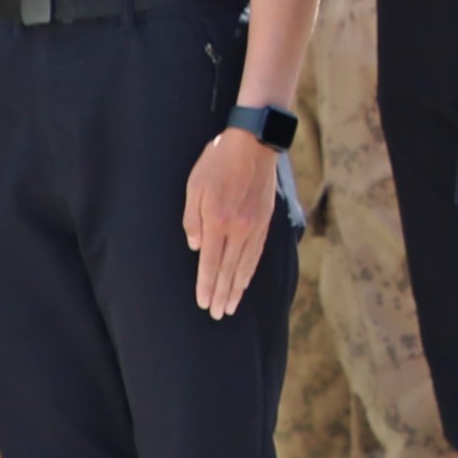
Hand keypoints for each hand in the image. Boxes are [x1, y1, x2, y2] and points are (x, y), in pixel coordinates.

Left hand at [186, 120, 283, 315]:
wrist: (254, 144)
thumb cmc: (218, 161)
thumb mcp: (194, 185)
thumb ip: (192, 219)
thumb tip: (195, 246)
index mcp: (217, 220)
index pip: (209, 262)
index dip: (205, 285)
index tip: (203, 303)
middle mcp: (238, 229)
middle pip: (227, 270)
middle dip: (221, 294)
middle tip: (217, 313)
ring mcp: (254, 227)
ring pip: (244, 266)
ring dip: (236, 289)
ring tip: (231, 306)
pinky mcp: (265, 222)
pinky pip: (256, 254)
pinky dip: (249, 272)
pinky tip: (245, 282)